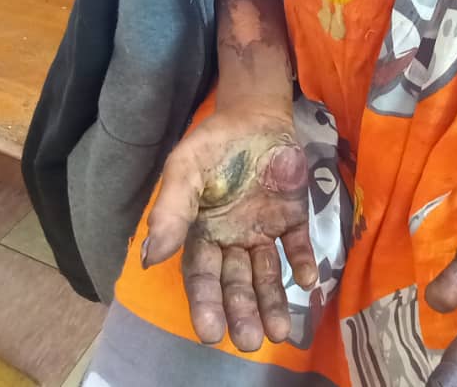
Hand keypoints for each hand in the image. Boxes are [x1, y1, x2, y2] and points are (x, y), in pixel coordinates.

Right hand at [139, 103, 315, 351]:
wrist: (255, 113)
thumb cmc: (215, 143)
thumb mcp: (186, 170)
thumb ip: (171, 210)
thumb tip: (150, 257)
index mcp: (202, 232)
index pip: (202, 277)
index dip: (207, 305)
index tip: (211, 333)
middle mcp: (232, 239)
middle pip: (236, 283)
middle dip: (242, 313)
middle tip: (250, 342)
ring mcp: (263, 229)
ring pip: (267, 273)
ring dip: (273, 302)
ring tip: (280, 332)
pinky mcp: (292, 217)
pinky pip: (297, 246)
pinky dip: (302, 263)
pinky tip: (307, 281)